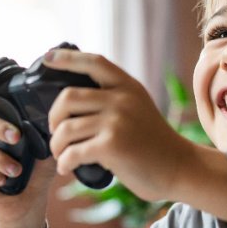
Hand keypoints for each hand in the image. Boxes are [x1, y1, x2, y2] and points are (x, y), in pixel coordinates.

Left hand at [44, 49, 199, 203]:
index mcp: (127, 86)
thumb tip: (74, 102)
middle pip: (68, 97)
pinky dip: (64, 162)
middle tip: (56, 133)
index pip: (93, 62)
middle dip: (53, 118)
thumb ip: (115, 100)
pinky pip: (73, 152)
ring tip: (61, 156)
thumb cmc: (154, 145)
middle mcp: (121, 99)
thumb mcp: (139, 108)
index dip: (67, 58)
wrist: (180, 169)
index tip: (47, 59)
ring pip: (66, 128)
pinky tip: (66, 168)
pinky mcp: (111, 145)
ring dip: (56, 145)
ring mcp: (116, 121)